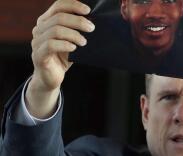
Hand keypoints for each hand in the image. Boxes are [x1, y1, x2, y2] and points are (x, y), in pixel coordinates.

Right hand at [26, 0, 94, 117]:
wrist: (51, 78)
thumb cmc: (63, 57)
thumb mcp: (70, 41)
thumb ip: (76, 30)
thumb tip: (92, 22)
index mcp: (46, 22)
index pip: (58, 6)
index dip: (73, 5)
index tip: (88, 10)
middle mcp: (39, 29)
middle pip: (59, 17)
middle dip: (78, 21)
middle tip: (91, 28)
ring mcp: (37, 42)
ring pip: (56, 30)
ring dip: (74, 34)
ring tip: (84, 42)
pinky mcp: (38, 55)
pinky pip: (51, 45)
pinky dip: (65, 45)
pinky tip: (74, 48)